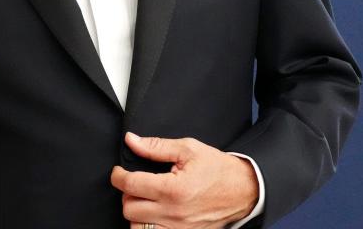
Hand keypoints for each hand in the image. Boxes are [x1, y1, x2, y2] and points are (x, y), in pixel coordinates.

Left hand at [109, 132, 258, 228]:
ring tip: (144, 200)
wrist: (244, 190)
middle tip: (135, 184)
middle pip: (129, 209)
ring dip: (136, 213)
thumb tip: (132, 141)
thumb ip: (156, 146)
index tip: (118, 172)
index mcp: (173, 189)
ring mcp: (179, 228)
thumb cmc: (218, 169)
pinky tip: (154, 213)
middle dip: (127, 194)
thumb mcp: (188, 149)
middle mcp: (174, 213)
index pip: (130, 185)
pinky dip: (148, 226)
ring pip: (138, 228)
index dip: (117, 176)